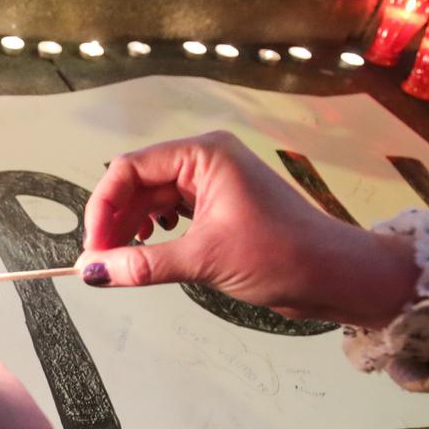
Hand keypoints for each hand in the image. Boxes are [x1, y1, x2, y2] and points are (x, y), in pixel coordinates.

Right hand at [75, 131, 419, 329]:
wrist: (335, 275)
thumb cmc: (284, 254)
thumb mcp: (204, 259)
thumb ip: (143, 264)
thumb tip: (94, 271)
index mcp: (205, 154)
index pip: (131, 168)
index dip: (103, 206)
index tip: (92, 246)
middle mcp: (207, 161)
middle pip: (138, 182)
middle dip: (114, 220)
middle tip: (100, 261)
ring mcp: (214, 183)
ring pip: (151, 199)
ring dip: (130, 228)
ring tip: (121, 261)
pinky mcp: (219, 208)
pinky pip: (170, 212)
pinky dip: (152, 233)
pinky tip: (149, 251)